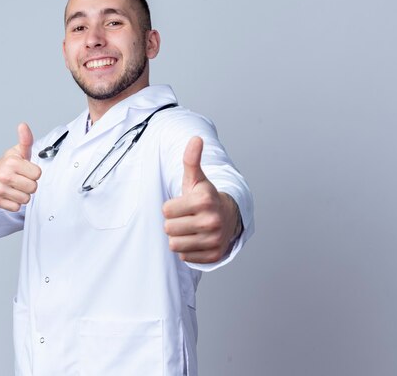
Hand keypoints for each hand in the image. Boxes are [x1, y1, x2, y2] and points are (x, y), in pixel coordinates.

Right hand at [0, 123, 41, 211]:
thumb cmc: (9, 164)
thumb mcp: (19, 151)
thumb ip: (26, 140)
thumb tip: (23, 125)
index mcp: (12, 163)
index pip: (38, 174)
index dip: (34, 172)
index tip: (25, 170)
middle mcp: (4, 176)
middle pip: (33, 188)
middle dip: (30, 184)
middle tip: (21, 179)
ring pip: (26, 199)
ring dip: (23, 194)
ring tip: (15, 186)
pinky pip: (17, 207)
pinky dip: (15, 203)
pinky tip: (10, 194)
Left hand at [162, 137, 241, 262]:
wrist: (230, 217)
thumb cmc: (205, 197)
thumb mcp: (197, 178)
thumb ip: (191, 159)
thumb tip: (195, 138)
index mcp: (204, 200)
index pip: (166, 210)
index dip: (171, 207)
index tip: (183, 204)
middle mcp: (211, 221)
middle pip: (168, 229)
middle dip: (174, 223)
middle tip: (187, 217)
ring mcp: (214, 240)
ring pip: (174, 245)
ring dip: (179, 237)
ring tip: (190, 228)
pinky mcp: (214, 255)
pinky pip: (185, 257)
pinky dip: (188, 250)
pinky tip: (197, 239)